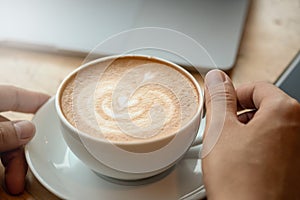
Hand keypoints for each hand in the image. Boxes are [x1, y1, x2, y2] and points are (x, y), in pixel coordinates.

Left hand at [0, 86, 48, 194]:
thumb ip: (2, 132)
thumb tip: (28, 130)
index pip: (15, 95)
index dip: (36, 99)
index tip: (54, 105)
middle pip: (12, 127)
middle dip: (23, 150)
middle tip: (30, 168)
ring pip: (4, 144)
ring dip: (12, 164)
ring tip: (15, 184)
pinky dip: (0, 167)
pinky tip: (4, 180)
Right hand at [202, 70, 299, 199]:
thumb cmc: (241, 183)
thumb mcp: (221, 131)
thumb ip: (219, 98)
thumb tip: (217, 78)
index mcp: (286, 112)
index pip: (256, 87)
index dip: (233, 97)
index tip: (220, 109)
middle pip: (263, 108)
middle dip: (239, 117)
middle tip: (222, 134)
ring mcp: (299, 151)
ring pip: (267, 129)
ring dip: (246, 135)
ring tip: (230, 154)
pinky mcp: (295, 169)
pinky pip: (274, 149)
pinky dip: (257, 151)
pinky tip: (242, 166)